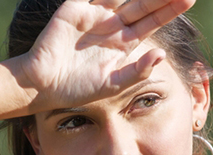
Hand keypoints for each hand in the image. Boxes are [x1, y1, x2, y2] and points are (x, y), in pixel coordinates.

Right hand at [19, 0, 195, 112]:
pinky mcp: (76, 8)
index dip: (170, 10)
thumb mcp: (112, 85)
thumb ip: (137, 71)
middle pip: (143, 4)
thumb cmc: (76, 89)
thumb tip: (162, 55)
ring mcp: (95, 16)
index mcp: (123, 44)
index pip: (152, 21)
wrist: (43, 84)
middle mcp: (112, 26)